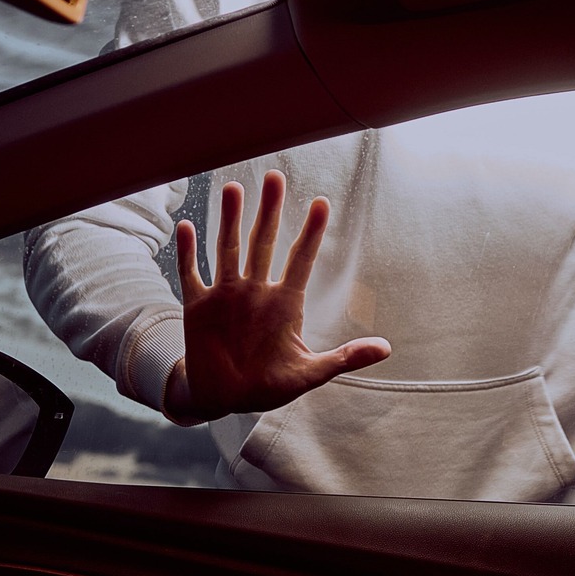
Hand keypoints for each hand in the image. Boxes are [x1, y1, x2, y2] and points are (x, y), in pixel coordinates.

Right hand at [169, 170, 389, 420]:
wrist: (224, 399)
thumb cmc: (268, 385)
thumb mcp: (309, 373)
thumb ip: (344, 358)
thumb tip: (387, 348)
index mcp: (284, 304)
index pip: (301, 260)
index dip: (311, 233)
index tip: (322, 204)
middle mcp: (256, 292)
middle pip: (264, 242)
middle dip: (270, 211)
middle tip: (275, 176)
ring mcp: (226, 296)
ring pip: (229, 248)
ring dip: (230, 220)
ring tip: (234, 188)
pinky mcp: (197, 306)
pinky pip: (191, 274)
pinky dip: (188, 252)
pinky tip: (188, 226)